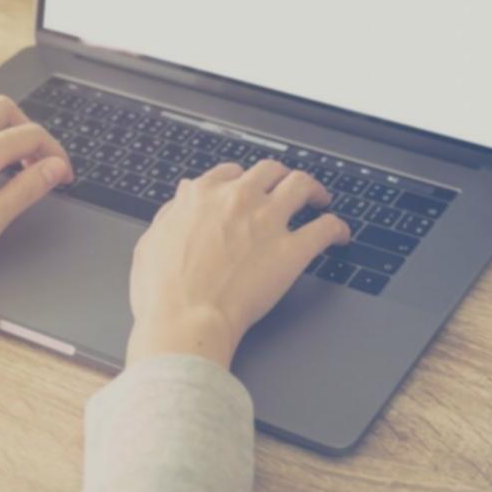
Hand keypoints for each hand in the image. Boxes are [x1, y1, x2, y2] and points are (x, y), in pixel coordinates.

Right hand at [126, 160, 350, 368]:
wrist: (185, 320)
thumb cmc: (163, 292)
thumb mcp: (151, 242)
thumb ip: (171, 213)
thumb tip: (184, 196)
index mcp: (202, 196)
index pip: (229, 172)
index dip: (241, 178)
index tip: (247, 188)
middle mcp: (238, 199)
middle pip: (269, 171)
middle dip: (279, 176)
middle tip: (285, 188)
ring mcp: (267, 222)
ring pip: (302, 185)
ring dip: (313, 189)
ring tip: (319, 198)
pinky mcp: (292, 250)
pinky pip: (325, 229)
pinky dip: (337, 228)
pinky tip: (339, 234)